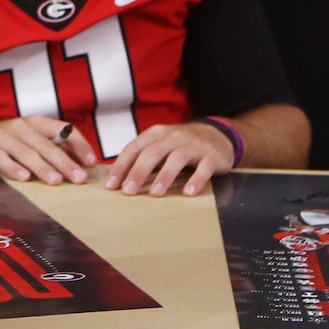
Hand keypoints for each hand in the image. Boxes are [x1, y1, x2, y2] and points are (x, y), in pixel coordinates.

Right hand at [0, 117, 96, 184]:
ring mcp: (3, 135)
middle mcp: (21, 126)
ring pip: (27, 152)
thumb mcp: (29, 140)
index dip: (79, 145)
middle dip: (65, 162)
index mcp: (36, 123)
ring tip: (56, 181)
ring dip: (43, 168)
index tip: (91, 162)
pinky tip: (24, 178)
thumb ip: (52, 148)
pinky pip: (2, 158)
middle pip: (47, 145)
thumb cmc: (5, 143)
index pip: (64, 130)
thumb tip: (81, 163)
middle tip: (78, 178)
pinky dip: (13, 168)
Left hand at [105, 122, 233, 196]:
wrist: (218, 135)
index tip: (111, 185)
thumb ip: (139, 157)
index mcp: (157, 134)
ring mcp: (194, 145)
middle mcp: (174, 136)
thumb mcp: (160, 144)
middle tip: (128, 191)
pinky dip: (196, 180)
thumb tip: (111, 175)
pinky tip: (188, 193)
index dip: (121, 166)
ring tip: (155, 194)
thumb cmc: (182, 144)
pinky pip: (204, 167)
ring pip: (177, 158)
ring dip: (165, 176)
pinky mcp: (211, 155)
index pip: (134, 148)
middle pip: (153, 153)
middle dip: (138, 172)